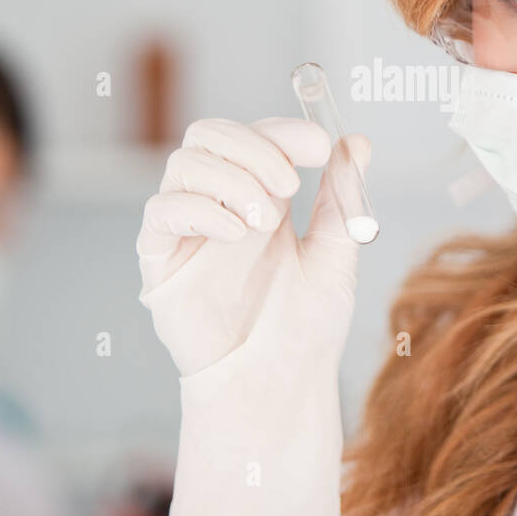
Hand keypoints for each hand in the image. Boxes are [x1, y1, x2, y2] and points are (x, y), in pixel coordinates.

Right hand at [137, 116, 371, 379]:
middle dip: (254, 146)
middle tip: (290, 184)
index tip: (321, 145)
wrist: (279, 384)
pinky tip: (237, 233)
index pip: (257, 138)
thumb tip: (356, 142)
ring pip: (184, 163)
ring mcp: (187, 229)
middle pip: (210, 135)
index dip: (285, 132)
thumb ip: (341, 197)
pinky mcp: (160, 261)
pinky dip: (199, 208)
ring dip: (230, 176)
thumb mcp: (335, 253)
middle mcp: (218, 205)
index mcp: (259, 197)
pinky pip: (161, 211)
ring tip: (266, 218)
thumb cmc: (306, 327)